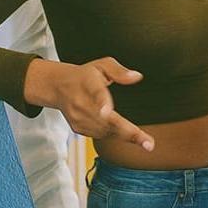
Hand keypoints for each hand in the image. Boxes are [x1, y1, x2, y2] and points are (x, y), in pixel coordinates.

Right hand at [25, 56, 154, 150]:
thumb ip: (120, 71)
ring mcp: (78, 117)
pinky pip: (100, 135)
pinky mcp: (78, 128)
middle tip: (148, 143)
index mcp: (89, 83)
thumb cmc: (85, 75)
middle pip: (105, 120)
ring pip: (105, 131)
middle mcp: (81, 102)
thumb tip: (136, 77)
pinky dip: (113, 134)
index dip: (102, 103)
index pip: (96, 93)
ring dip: (124, 135)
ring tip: (145, 140)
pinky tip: (122, 131)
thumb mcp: (102, 65)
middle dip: (128, 132)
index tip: (107, 112)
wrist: (59, 87)